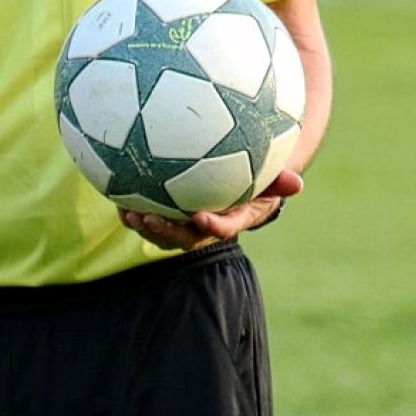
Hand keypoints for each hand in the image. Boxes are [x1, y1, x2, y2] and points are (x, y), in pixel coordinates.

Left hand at [118, 169, 303, 250]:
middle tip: (150, 218)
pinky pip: (147, 215)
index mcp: (230, 220)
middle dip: (165, 232)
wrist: (238, 182)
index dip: (210, 226)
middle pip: (183, 238)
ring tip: (128, 213)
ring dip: (143, 226)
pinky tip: (116, 194)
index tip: (200, 216)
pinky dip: (132, 208)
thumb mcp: (271, 179)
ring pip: (160, 233)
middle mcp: (203, 228)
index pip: (221, 229)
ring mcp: (182, 224)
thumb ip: (281, 181)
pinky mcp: (165, 214)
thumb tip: (299, 184)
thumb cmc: (258, 177)